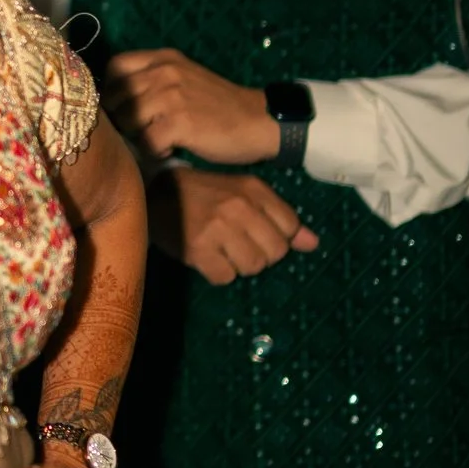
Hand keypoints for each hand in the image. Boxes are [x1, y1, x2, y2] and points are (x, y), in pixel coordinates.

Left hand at [104, 47, 278, 166]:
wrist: (258, 121)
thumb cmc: (217, 105)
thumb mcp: (184, 78)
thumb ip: (152, 81)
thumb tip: (114, 101)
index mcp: (163, 58)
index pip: (115, 66)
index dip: (112, 90)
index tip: (124, 107)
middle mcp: (165, 72)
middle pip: (116, 97)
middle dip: (123, 119)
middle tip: (145, 130)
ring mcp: (172, 96)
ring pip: (127, 121)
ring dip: (139, 136)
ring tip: (160, 139)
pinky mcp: (180, 123)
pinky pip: (146, 142)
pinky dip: (155, 151)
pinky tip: (171, 148)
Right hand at [148, 169, 319, 284]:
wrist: (154, 194)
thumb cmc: (203, 194)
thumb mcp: (243, 194)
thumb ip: (278, 216)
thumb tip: (313, 244)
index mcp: (253, 190)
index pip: (289, 227)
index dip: (277, 237)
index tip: (257, 233)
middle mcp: (239, 207)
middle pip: (275, 252)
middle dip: (260, 254)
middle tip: (238, 245)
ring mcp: (218, 228)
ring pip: (252, 266)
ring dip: (239, 265)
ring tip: (223, 251)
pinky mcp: (198, 249)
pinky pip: (225, 277)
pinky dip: (218, 273)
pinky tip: (208, 258)